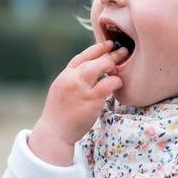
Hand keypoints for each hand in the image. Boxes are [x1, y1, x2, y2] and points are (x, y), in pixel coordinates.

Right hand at [29, 41, 126, 165]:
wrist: (55, 132)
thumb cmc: (59, 114)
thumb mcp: (61, 90)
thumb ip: (73, 79)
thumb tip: (88, 70)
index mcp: (65, 76)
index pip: (82, 56)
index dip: (97, 48)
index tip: (108, 45)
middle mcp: (72, 79)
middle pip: (94, 59)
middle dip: (110, 54)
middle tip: (123, 52)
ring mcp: (82, 88)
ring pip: (102, 66)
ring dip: (113, 65)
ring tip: (119, 69)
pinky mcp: (92, 99)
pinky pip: (109, 83)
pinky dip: (116, 81)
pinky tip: (118, 84)